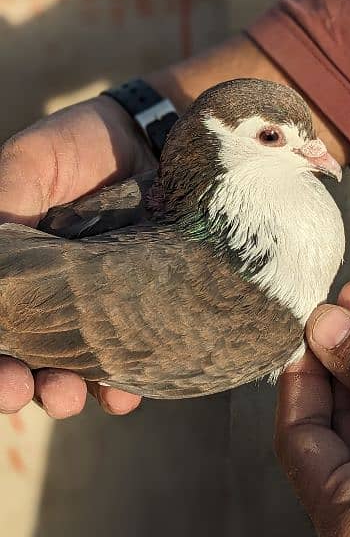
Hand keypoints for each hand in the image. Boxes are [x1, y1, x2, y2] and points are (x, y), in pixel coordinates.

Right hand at [0, 95, 152, 417]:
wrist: (148, 139)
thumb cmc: (76, 149)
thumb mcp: (26, 167)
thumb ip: (7, 204)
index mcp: (15, 273)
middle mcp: (50, 300)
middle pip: (28, 359)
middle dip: (22, 384)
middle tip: (22, 391)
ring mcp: (97, 309)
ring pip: (77, 368)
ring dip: (66, 392)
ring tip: (70, 397)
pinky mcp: (143, 310)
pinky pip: (134, 357)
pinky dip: (124, 383)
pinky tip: (121, 395)